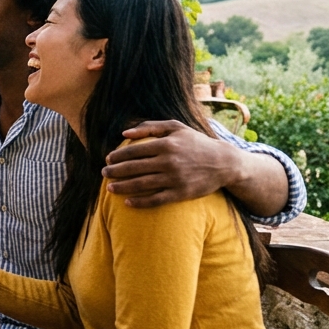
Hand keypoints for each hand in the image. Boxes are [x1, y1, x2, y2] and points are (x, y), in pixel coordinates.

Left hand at [103, 121, 233, 208]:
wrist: (224, 163)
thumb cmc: (196, 143)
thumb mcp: (176, 127)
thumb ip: (150, 126)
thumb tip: (125, 133)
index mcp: (166, 144)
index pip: (134, 151)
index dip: (118, 156)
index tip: (108, 159)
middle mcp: (169, 162)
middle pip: (134, 168)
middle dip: (115, 171)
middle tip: (104, 173)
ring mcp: (175, 179)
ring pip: (142, 184)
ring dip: (123, 187)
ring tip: (110, 188)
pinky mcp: (181, 193)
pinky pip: (156, 199)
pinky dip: (140, 202)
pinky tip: (128, 202)